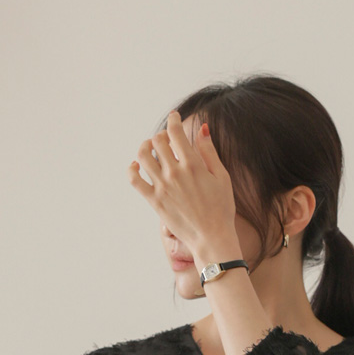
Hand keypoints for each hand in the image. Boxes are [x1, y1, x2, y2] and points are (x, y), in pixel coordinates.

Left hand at [128, 111, 238, 265]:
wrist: (212, 237)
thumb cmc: (221, 207)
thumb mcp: (221, 176)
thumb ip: (209, 151)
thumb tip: (202, 128)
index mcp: (193, 165)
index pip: (176, 132)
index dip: (173, 120)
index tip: (174, 117)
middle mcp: (175, 173)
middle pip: (158, 142)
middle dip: (161, 135)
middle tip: (166, 139)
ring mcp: (162, 187)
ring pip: (143, 157)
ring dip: (144, 147)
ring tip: (150, 147)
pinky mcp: (154, 200)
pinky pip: (135, 180)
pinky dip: (132, 169)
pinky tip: (136, 165)